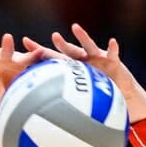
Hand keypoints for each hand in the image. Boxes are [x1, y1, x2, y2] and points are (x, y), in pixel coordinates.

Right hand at [0, 34, 44, 118]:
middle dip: (7, 45)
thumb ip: (30, 92)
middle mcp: (5, 58)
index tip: (41, 51)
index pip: (27, 60)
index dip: (34, 56)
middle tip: (8, 37)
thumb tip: (44, 109)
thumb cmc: (14, 77)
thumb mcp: (22, 84)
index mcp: (17, 64)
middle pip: (7, 52)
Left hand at [23, 24, 145, 121]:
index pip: (53, 58)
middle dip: (60, 44)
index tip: (24, 42)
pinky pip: (113, 53)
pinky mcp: (113, 60)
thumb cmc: (98, 97)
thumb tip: (39, 118)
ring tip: (75, 28)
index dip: (39, 51)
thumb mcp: (78, 102)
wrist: (120, 94)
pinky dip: (113, 48)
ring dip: (82, 37)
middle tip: (51, 37)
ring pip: (88, 46)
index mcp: (72, 68)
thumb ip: (61, 107)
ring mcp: (98, 58)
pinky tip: (112, 42)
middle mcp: (83, 60)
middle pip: (68, 51)